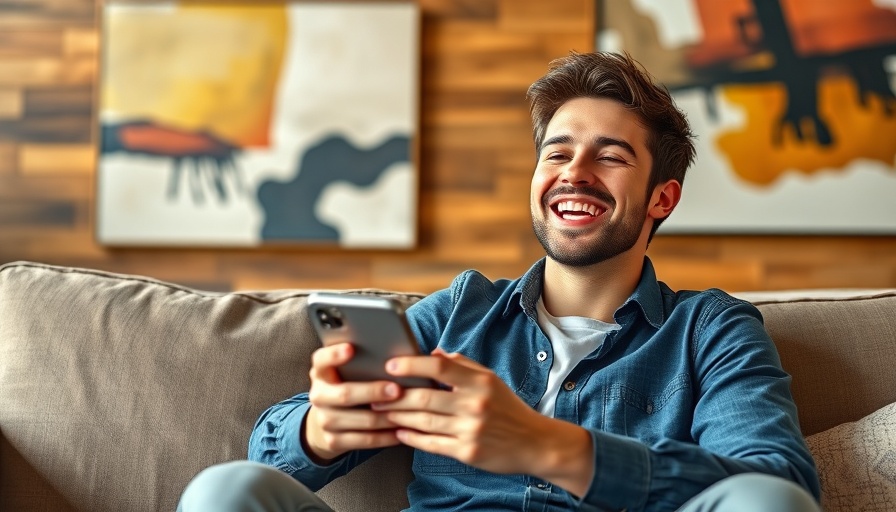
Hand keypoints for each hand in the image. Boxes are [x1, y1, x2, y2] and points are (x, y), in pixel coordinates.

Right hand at [303, 343, 402, 462]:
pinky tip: (401, 431)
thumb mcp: (345, 372)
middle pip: (345, 394)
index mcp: (321, 372)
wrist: (327, 420)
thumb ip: (361, 363)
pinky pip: (364, 440)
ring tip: (407, 411)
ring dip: (386, 417)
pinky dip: (385, 436)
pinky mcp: (333, 441)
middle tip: (396, 389)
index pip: (321, 360)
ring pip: (360, 420)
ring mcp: (324, 420)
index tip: (351, 348)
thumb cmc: (347, 385)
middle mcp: (318, 396)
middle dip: (373, 392)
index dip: (334, 354)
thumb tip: (395, 356)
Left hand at [373, 350, 593, 494]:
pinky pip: (431, 443)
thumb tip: (433, 352)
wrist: (535, 443)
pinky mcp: (467, 453)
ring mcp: (470, 430)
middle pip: (425, 396)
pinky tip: (399, 432)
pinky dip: (411, 437)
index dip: (412, 364)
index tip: (391, 365)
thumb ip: (462, 364)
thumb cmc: (508, 409)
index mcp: (480, 382)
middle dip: (395, 395)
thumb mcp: (490, 380)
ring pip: (424, 421)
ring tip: (381, 411)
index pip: (440, 366)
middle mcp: (475, 405)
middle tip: (375, 393)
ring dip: (398, 416)